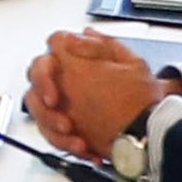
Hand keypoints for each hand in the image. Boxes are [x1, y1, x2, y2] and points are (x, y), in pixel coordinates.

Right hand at [23, 29, 163, 158]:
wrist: (146, 133)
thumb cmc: (140, 102)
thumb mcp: (131, 67)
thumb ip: (105, 46)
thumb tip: (83, 33)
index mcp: (77, 66)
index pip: (45, 62)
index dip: (45, 76)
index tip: (54, 95)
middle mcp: (65, 85)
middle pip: (35, 92)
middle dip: (46, 111)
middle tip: (64, 122)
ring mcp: (63, 109)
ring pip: (41, 117)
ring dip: (57, 132)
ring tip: (79, 142)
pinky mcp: (65, 130)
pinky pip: (53, 137)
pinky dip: (67, 144)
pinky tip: (85, 148)